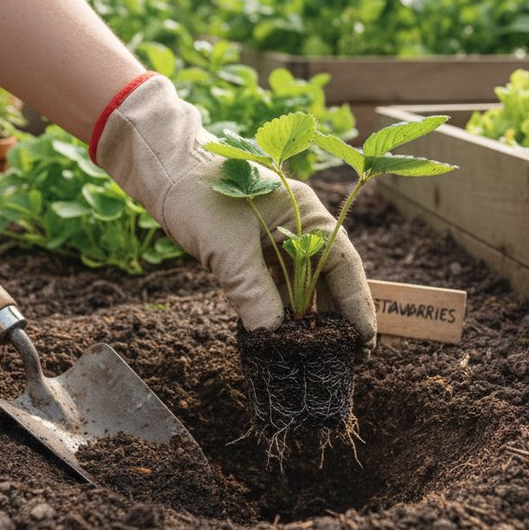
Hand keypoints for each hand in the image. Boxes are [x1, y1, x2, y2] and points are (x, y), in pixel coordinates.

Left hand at [95, 74, 376, 345]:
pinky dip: (279, 307)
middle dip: (335, 316)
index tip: (365, 341)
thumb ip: (253, 292)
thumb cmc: (199, 196)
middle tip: (344, 358)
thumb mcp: (227, 249)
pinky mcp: (257, 248)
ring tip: (314, 353)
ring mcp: (279, 236)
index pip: (343, 264)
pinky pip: (278, 283)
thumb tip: (273, 339)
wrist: (164, 171)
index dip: (355, 304)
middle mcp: (300, 224)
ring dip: (306, 316)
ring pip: (303, 283)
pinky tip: (280, 334)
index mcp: (307, 213)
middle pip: (328, 276)